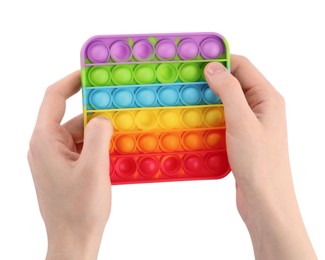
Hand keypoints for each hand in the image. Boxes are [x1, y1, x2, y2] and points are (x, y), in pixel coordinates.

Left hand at [28, 71, 112, 259]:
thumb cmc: (79, 208)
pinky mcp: (64, 169)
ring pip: (79, 134)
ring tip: (121, 134)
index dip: (71, 81)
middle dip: (96, 114)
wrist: (73, 239)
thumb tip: (103, 118)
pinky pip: (82, 148)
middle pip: (71, 117)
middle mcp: (46, 146)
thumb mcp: (94, 168)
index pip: (53, 98)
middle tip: (119, 109)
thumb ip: (99, 135)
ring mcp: (55, 159)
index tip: (90, 74)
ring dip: (100, 133)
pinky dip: (98, 146)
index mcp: (45, 141)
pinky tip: (115, 151)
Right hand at [205, 56, 316, 259]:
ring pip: (226, 102)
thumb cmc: (259, 162)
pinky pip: (224, 120)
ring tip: (185, 98)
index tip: (195, 61)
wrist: (264, 200)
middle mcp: (261, 108)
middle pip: (234, 83)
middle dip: (210, 80)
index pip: (243, 66)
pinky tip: (194, 120)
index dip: (220, 60)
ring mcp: (251, 124)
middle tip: (185, 79)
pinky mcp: (241, 138)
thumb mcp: (242, 121)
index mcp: (267, 98)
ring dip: (208, 99)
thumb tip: (213, 67)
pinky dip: (209, 116)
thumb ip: (229, 90)